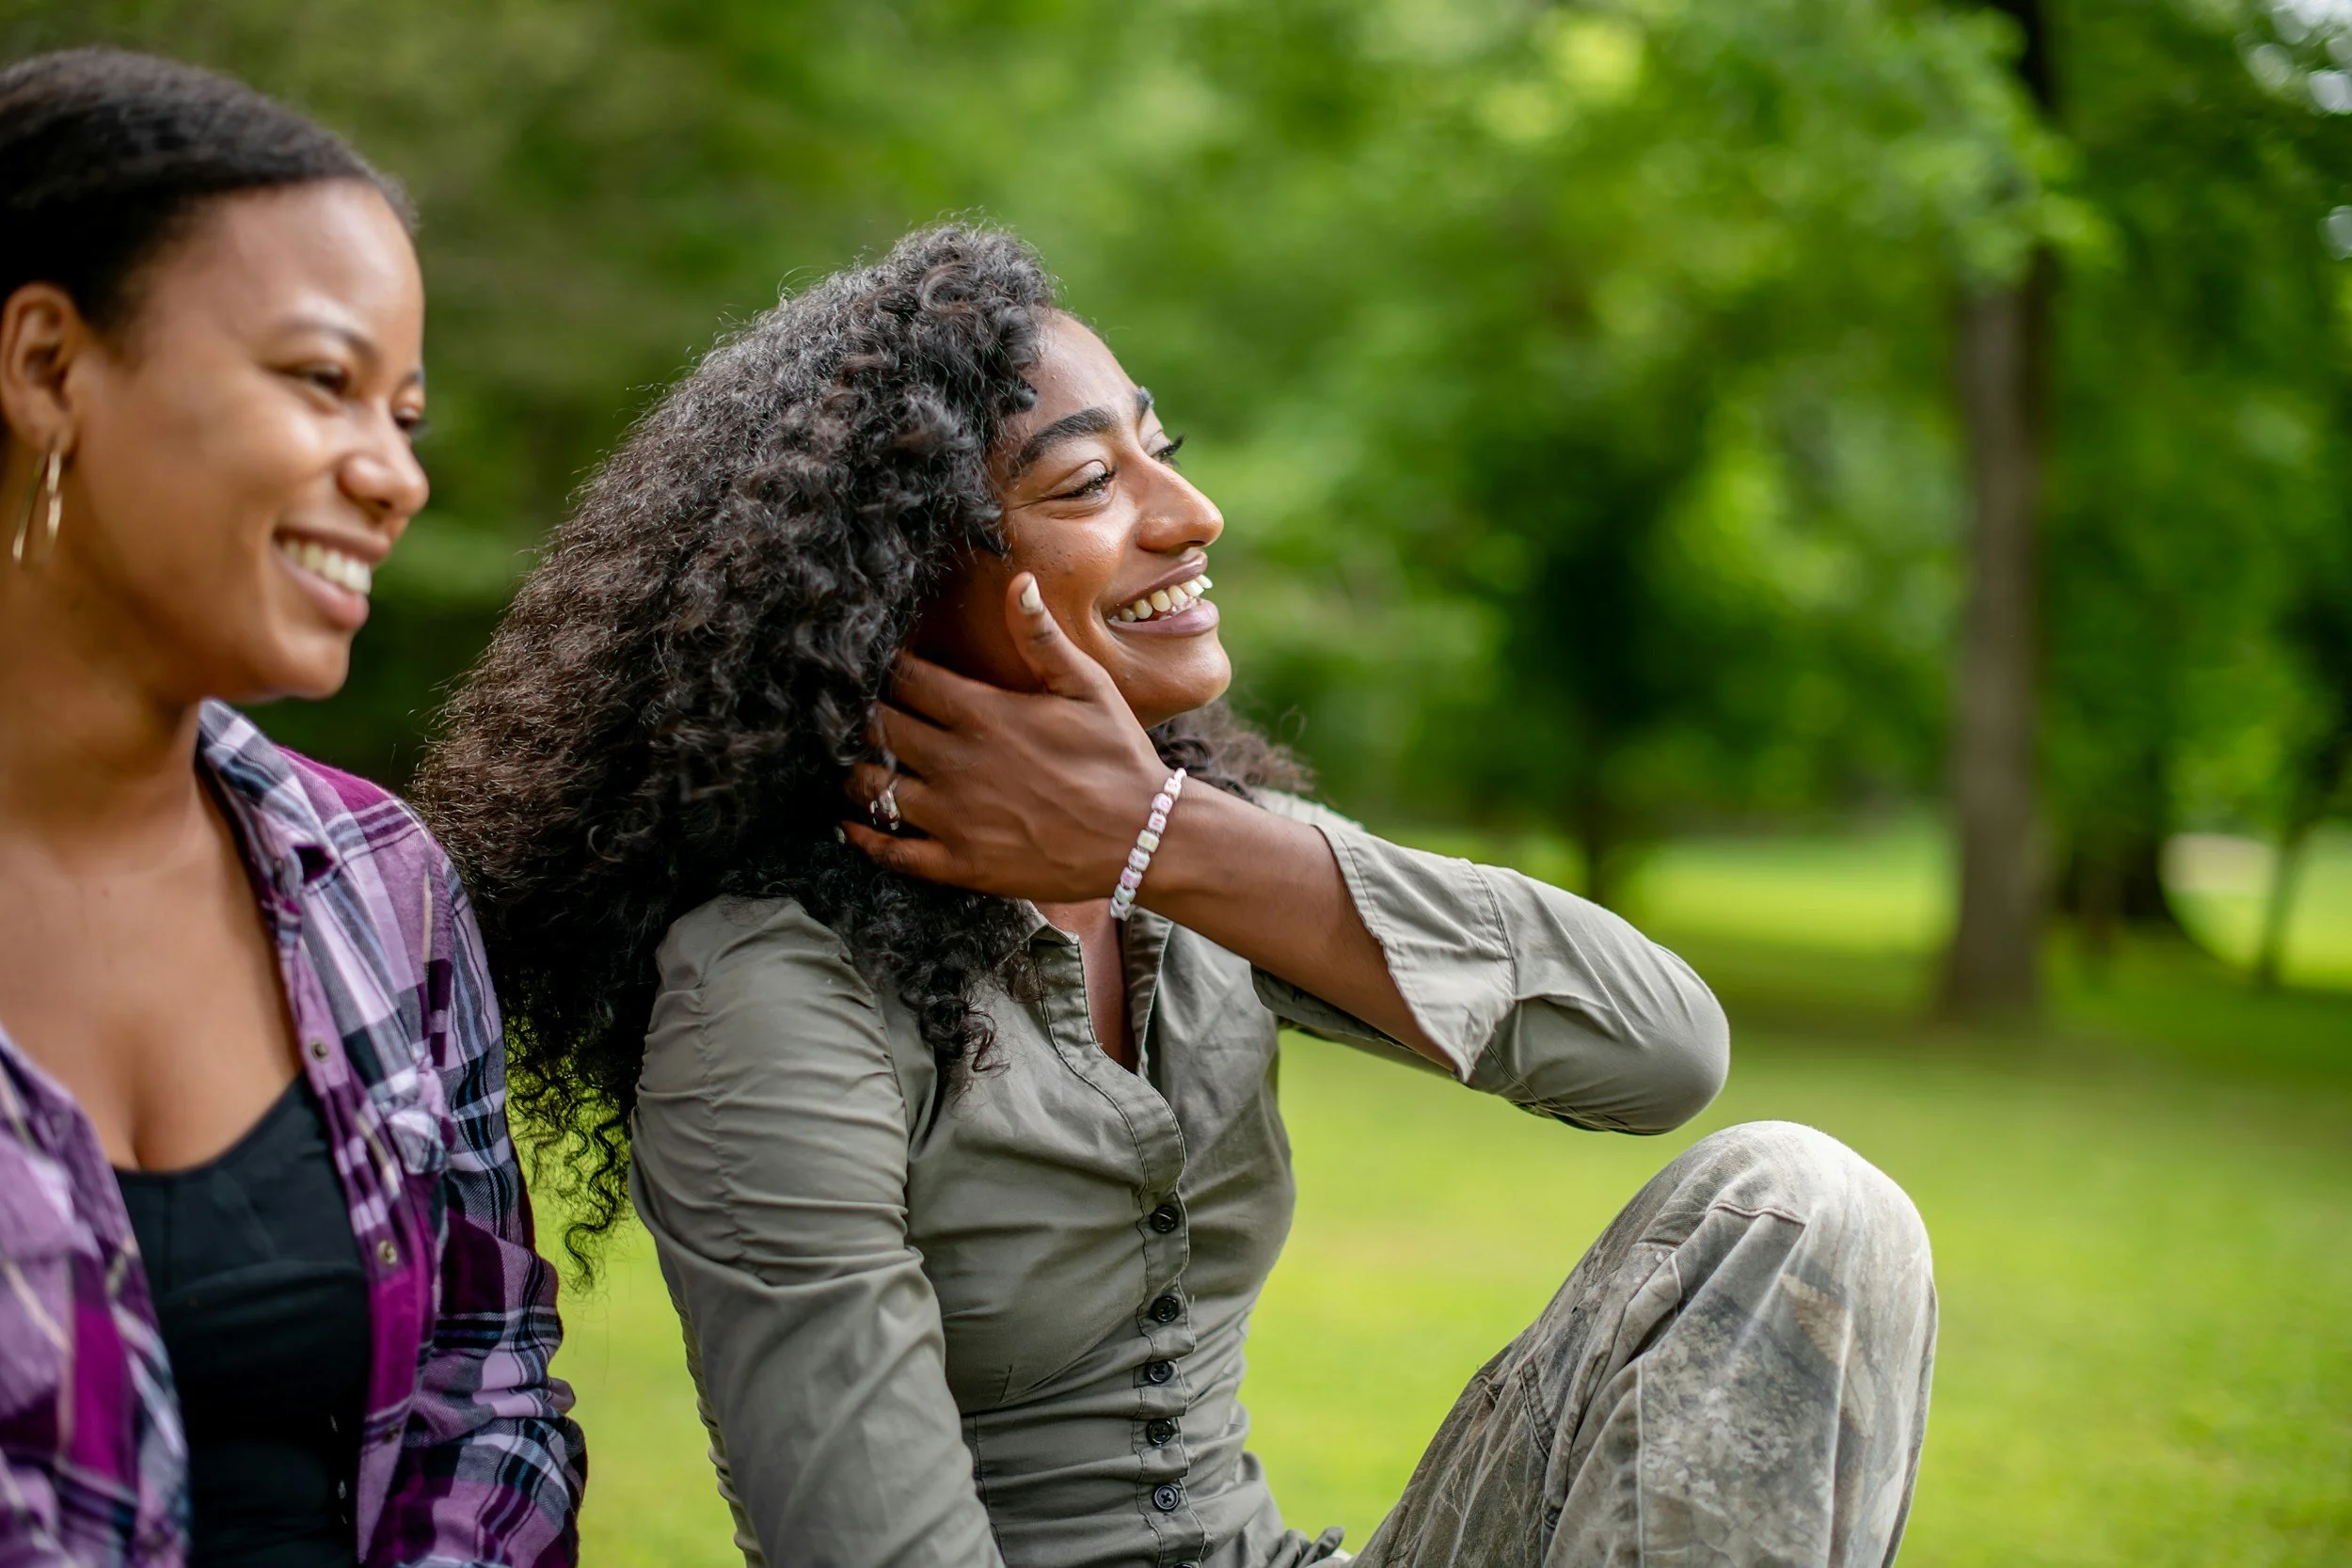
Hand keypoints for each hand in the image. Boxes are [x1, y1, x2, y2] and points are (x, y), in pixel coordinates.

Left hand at [842, 573, 1170, 900]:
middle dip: (862, 717)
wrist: (1142, 838)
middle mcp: (958, 762)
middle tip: (850, 713)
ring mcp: (955, 817)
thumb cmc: (1119, 756)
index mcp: (984, 713)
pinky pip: (891, 850)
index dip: (885, 668)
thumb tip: (1018, 581)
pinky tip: (850, 824)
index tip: (875, 665)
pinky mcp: (960, 863)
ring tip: (851, 764)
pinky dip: (863, 837)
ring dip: (855, 773)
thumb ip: (1043, 638)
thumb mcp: (1088, 688)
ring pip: (873, 788)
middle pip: (879, 729)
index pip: (907, 679)